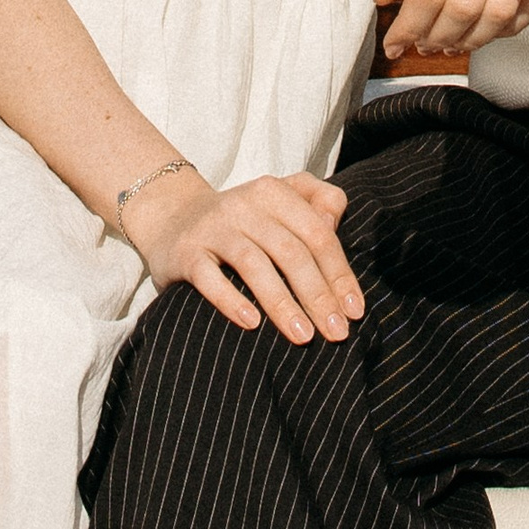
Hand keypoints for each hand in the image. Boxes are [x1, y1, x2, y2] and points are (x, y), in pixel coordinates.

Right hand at [122, 165, 364, 345]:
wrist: (174, 217)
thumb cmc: (244, 219)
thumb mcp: (282, 199)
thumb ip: (319, 203)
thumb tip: (334, 227)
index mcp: (274, 192)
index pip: (317, 233)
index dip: (339, 273)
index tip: (355, 311)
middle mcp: (244, 205)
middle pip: (290, 251)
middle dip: (318, 295)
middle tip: (337, 333)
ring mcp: (213, 228)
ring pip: (254, 265)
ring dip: (282, 303)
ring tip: (303, 336)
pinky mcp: (186, 253)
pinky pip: (209, 278)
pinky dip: (231, 300)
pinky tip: (252, 324)